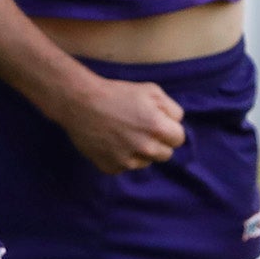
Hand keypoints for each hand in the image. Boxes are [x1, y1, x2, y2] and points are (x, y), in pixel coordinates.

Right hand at [55, 74, 185, 173]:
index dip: (169, 129)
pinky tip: (111, 141)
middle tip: (141, 127)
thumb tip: (176, 123)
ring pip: (146, 162)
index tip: (157, 122)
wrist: (80, 102)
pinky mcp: (111, 168)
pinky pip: (125, 167)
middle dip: (158, 142)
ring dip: (140, 151)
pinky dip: (121, 157)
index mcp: (157, 128)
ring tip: (124, 133)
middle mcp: (145, 148)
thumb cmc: (116, 93)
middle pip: (165, 154)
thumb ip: (171, 108)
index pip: (179, 139)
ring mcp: (127, 162)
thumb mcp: (150, 90)